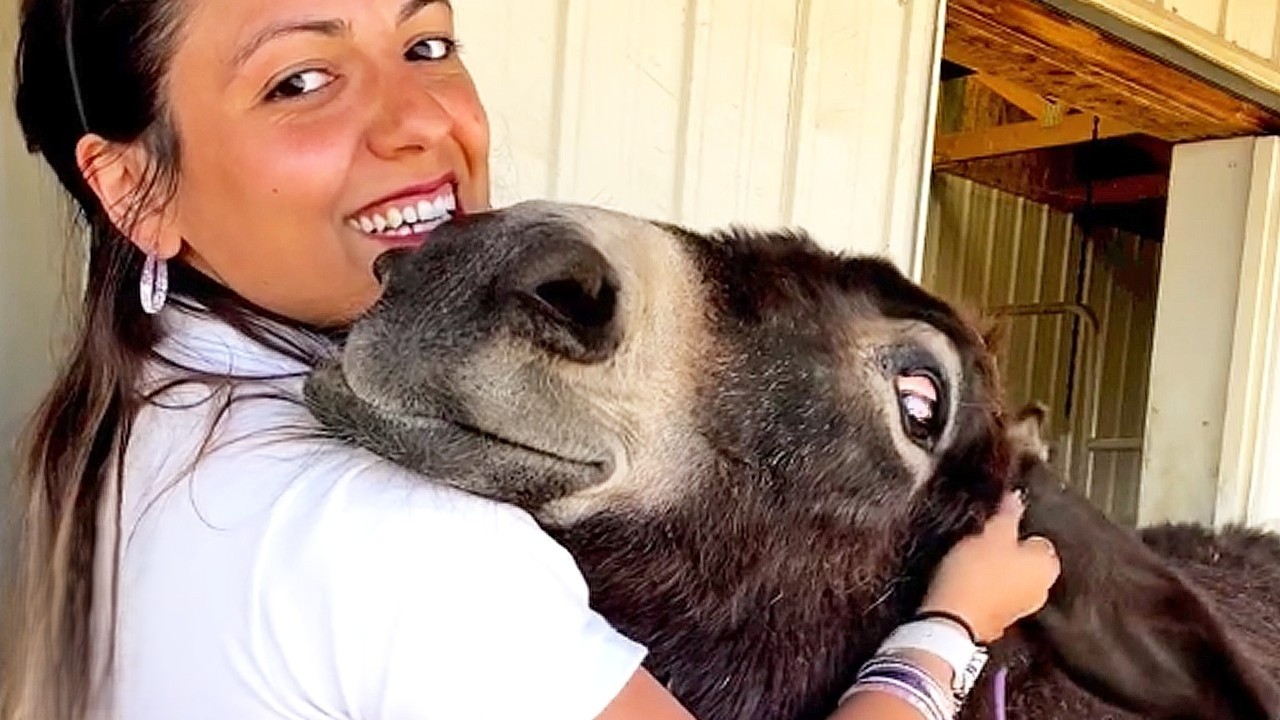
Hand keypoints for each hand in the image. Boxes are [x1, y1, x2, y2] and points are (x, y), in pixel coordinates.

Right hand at [919, 491, 1059, 642]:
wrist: (953, 619)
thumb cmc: (977, 572)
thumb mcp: (992, 532)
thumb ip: (1009, 513)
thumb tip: (1017, 497)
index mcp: (1048, 566)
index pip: (1038, 540)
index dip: (1016, 532)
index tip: (995, 528)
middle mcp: (1043, 590)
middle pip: (1025, 562)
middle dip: (1007, 553)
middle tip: (981, 543)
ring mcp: (1022, 610)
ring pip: (1011, 581)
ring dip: (996, 573)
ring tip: (969, 563)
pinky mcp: (1000, 622)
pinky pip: (996, 598)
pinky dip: (986, 591)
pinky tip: (967, 583)